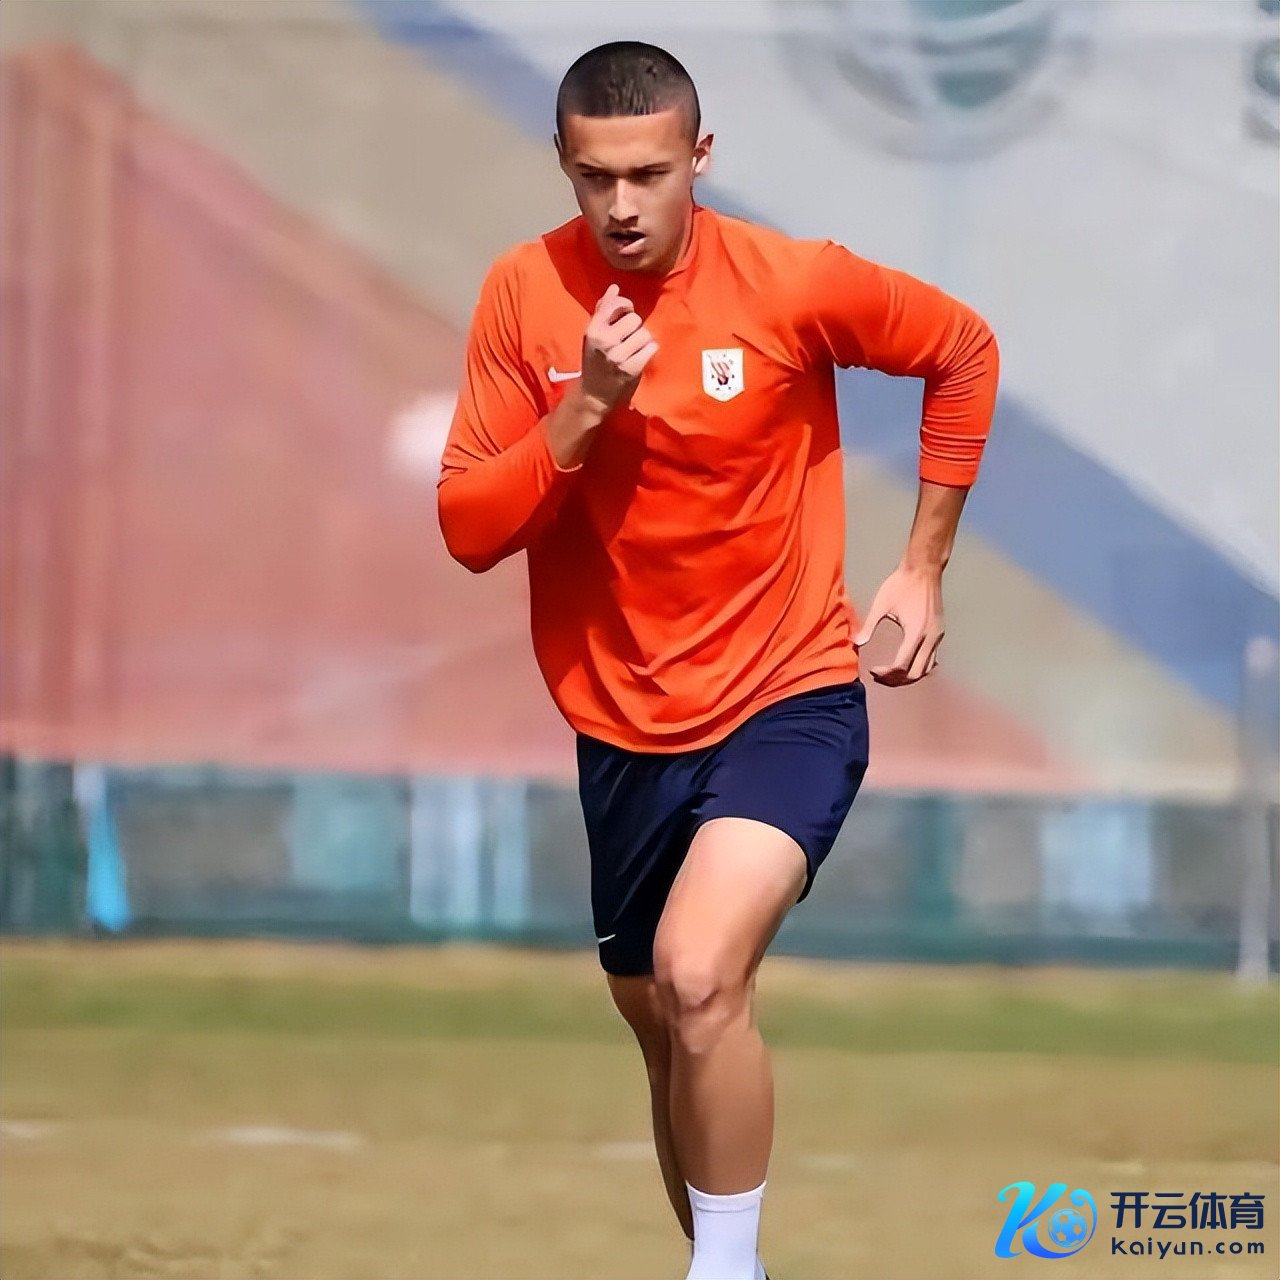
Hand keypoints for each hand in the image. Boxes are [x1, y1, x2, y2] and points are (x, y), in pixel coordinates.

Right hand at [580, 284, 658, 411]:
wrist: (593, 393)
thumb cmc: (594, 360)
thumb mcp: (593, 334)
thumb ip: (603, 310)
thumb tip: (614, 288)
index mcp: (594, 329)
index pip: (616, 303)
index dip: (625, 305)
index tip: (625, 313)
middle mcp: (605, 340)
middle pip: (634, 319)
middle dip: (634, 326)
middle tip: (628, 337)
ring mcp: (618, 355)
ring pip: (644, 334)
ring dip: (642, 340)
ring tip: (633, 348)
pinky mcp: (631, 368)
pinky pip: (651, 348)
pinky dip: (648, 351)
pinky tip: (640, 356)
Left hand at [853, 565, 944, 685]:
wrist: (924, 568)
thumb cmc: (901, 583)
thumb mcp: (881, 605)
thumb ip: (868, 626)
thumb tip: (855, 643)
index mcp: (916, 632)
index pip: (901, 665)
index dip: (886, 673)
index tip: (872, 671)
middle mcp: (930, 637)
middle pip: (915, 673)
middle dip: (896, 680)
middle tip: (879, 677)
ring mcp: (937, 635)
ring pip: (926, 669)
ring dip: (907, 676)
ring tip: (890, 674)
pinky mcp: (939, 632)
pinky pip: (931, 658)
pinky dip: (918, 667)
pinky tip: (905, 665)